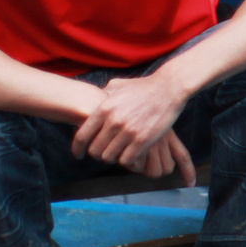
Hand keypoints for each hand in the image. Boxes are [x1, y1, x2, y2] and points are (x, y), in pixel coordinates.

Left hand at [72, 70, 193, 183]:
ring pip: (109, 157)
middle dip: (97, 154)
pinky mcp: (143, 140)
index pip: (82, 135)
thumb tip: (94, 97)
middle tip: (104, 153)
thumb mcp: (118, 86)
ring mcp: (128, 131)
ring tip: (118, 154)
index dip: (77, 148)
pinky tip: (131, 155)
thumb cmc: (143, 87)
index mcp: (104, 108)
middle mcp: (114, 121)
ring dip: (113, 158)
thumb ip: (104, 95)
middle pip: (95, 150)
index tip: (78, 154)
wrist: (168, 88)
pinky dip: (127, 160)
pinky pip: (126, 159)